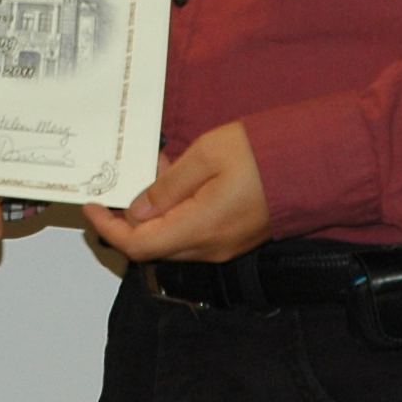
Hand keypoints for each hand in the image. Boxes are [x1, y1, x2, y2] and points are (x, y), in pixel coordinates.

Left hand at [85, 123, 270, 264]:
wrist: (311, 165)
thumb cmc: (262, 155)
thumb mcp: (206, 156)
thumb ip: (167, 186)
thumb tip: (136, 212)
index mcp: (200, 228)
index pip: (138, 244)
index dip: (108, 228)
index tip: (90, 206)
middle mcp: (210, 246)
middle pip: (151, 246)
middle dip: (127, 219)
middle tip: (120, 182)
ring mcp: (223, 246)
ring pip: (171, 239)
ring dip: (153, 212)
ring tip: (157, 168)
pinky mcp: (232, 238)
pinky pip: (191, 233)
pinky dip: (175, 212)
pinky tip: (179, 179)